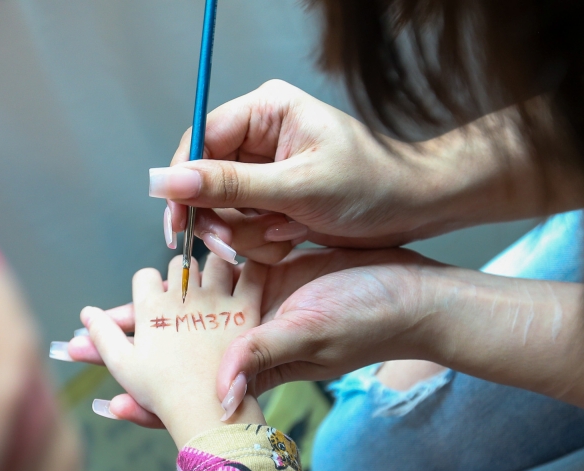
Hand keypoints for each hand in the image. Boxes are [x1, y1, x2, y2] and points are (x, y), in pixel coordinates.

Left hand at [62, 248, 435, 424]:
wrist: (413, 294)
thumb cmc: (370, 319)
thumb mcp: (313, 336)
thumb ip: (263, 358)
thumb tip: (219, 395)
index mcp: (252, 363)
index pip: (190, 390)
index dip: (150, 401)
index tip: (105, 406)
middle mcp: (246, 341)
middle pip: (176, 350)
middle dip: (129, 348)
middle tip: (73, 345)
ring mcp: (256, 310)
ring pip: (191, 313)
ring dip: (151, 310)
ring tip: (105, 310)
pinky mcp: (268, 279)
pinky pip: (221, 279)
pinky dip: (191, 276)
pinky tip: (164, 264)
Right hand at [79, 254, 266, 446]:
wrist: (207, 409)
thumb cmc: (161, 392)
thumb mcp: (122, 365)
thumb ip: (102, 335)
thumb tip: (85, 313)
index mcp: (150, 306)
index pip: (144, 276)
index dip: (147, 286)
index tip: (152, 299)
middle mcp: (182, 295)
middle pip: (178, 266)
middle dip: (179, 276)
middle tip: (185, 293)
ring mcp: (216, 300)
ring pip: (214, 264)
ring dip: (213, 270)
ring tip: (214, 286)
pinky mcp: (246, 309)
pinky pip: (251, 276)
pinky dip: (249, 272)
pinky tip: (246, 277)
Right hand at [148, 81, 570, 260]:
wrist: (416, 210)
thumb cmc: (372, 187)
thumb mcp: (296, 188)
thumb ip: (228, 186)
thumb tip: (167, 182)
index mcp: (265, 111)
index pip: (199, 141)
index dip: (183, 184)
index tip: (178, 222)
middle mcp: (259, 135)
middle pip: (204, 180)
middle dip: (220, 218)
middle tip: (231, 246)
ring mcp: (264, 168)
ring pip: (221, 208)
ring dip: (245, 234)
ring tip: (281, 239)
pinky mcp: (272, 197)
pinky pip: (242, 224)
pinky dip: (261, 241)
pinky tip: (290, 240)